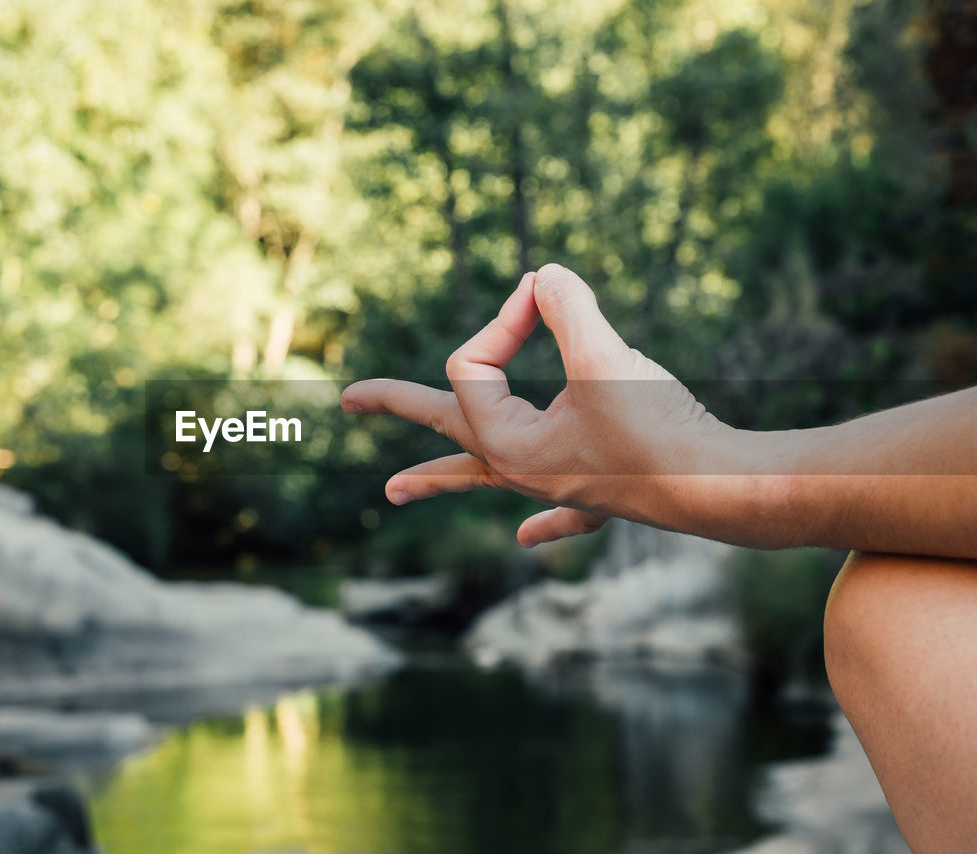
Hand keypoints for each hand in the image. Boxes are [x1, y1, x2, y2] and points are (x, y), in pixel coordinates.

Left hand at [341, 264, 726, 546]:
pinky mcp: (597, 495)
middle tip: (345, 402)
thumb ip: (566, 306)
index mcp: (505, 443)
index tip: (542, 294)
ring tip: (391, 491)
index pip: (474, 361)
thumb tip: (543, 276)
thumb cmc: (657, 429)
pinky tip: (522, 537)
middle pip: (443, 430)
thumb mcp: (603, 356)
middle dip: (395, 408)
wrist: (718, 488)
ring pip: (482, 476)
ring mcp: (553, 488)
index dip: (504, 317)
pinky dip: (541, 524)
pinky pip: (557, 514)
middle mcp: (517, 470)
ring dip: (439, 477)